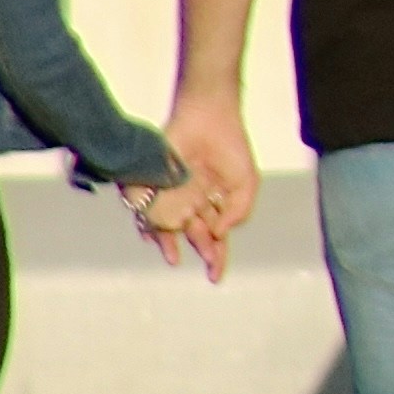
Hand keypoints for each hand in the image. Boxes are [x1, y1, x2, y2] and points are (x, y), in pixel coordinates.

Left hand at [150, 100, 261, 276]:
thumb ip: (239, 211)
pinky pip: (147, 209)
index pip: (216, 237)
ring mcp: (174, 196)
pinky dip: (146, 222)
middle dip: (200, 251)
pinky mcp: (155, 185)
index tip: (216, 276)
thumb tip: (219, 234)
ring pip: (168, 227)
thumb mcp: (247, 183)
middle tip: (205, 264)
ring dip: (169, 244)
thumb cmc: (231, 148)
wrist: (208, 118)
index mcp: (215, 205)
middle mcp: (193, 205)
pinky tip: (151, 233)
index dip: (217, 257)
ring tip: (173, 258)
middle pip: (193, 236)